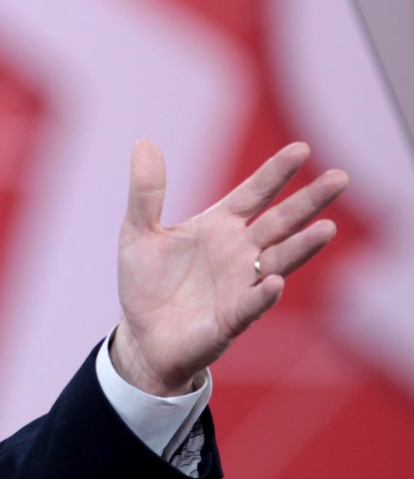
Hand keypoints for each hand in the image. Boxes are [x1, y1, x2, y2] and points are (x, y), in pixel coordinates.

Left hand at [111, 140, 347, 395]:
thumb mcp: (138, 233)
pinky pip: (251, 305)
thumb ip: (146, 193)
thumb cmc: (148, 283)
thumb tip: (144, 142)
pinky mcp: (231, 319)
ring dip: (302, 246)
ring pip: (279, 261)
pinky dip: (262, 295)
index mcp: (219, 226)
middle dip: (309, 201)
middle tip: (340, 177)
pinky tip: (274, 282)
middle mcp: (239, 252)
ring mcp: (240, 285)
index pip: (254, 193)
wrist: (143, 336)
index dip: (276, 172)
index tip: (302, 148)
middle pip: (281, 222)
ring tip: (326, 229)